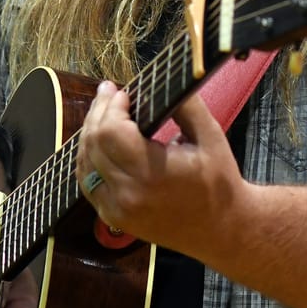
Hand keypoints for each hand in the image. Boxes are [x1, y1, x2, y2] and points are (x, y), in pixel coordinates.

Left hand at [75, 82, 245, 257]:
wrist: (222, 230)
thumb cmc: (219, 182)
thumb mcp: (211, 137)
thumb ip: (186, 104)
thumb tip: (165, 76)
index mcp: (152, 174)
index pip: (110, 132)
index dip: (112, 106)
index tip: (124, 92)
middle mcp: (128, 194)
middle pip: (93, 143)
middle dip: (98, 112)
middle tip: (108, 92)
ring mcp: (116, 210)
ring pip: (84, 162)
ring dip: (89, 132)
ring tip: (102, 111)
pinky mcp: (113, 218)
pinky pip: (87, 182)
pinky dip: (88, 158)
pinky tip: (98, 141)